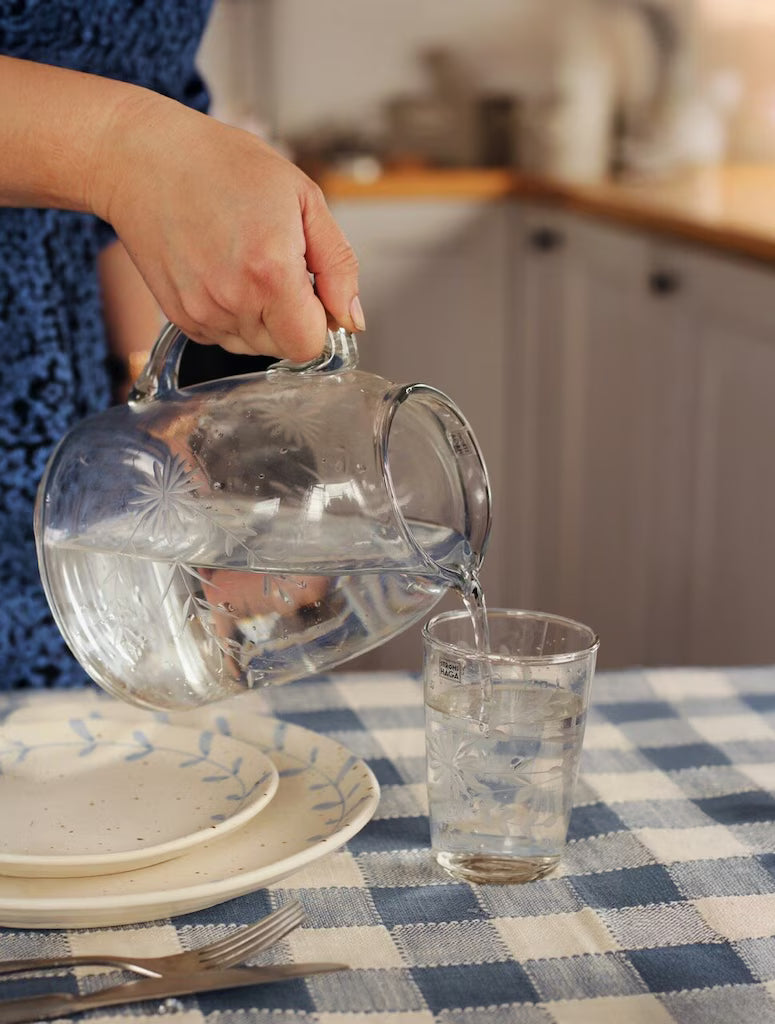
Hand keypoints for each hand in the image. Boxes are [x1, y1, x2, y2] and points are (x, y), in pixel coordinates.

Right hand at [93, 92, 363, 361]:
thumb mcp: (303, 198)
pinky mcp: (180, 318)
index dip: (321, 319)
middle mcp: (233, 302)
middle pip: (284, 348)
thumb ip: (338, 265)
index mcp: (271, 273)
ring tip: (245, 263)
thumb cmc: (224, 165)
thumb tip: (351, 319)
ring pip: (254, 346)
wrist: (145, 159)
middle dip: (292, 316)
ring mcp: (202, 313)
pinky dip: (231, 314)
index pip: (312, 344)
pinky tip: (222, 271)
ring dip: (262, 317)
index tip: (311, 286)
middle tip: (277, 264)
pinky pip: (223, 336)